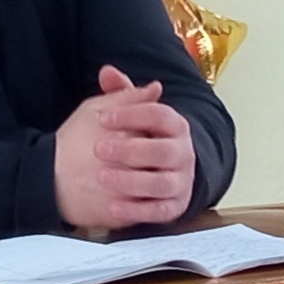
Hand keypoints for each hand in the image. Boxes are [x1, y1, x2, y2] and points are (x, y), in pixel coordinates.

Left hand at [53, 65, 195, 230]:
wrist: (152, 170)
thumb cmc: (139, 137)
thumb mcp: (128, 114)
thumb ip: (120, 93)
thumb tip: (107, 71)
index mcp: (176, 125)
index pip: (159, 115)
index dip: (131, 115)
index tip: (103, 118)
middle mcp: (183, 152)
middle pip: (163, 150)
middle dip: (130, 150)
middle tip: (99, 149)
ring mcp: (182, 180)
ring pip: (161, 183)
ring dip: (131, 182)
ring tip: (102, 177)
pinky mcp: (175, 206)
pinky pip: (161, 212)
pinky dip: (138, 211)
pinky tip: (113, 207)